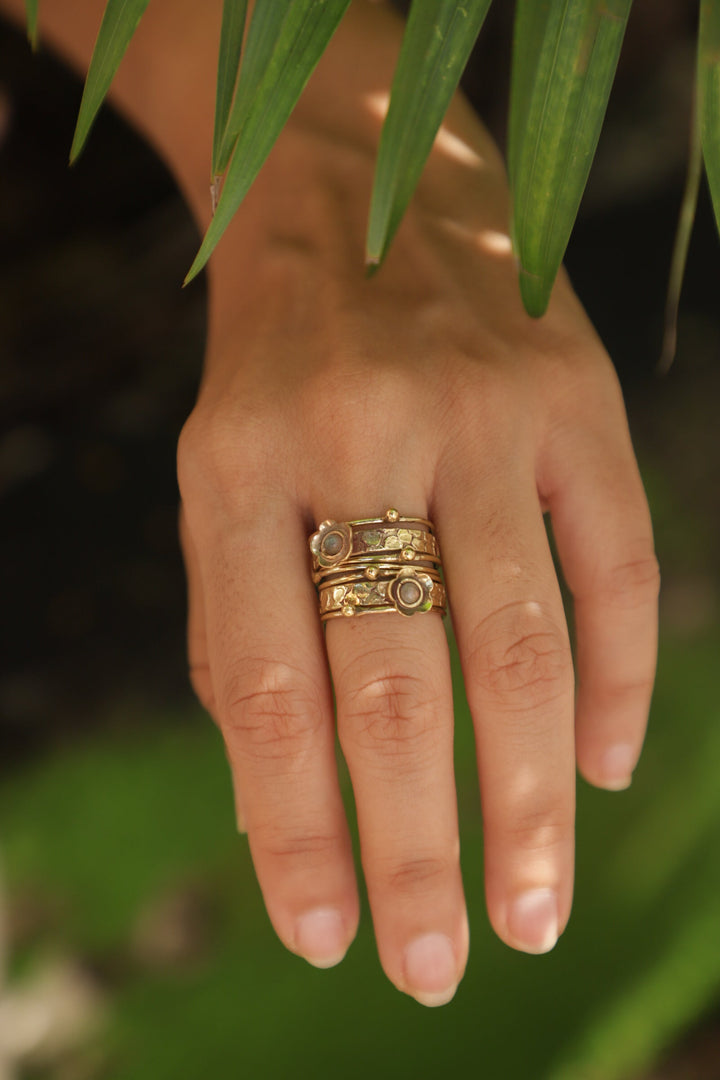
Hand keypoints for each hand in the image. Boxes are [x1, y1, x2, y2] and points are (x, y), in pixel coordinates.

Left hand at [177, 110, 658, 1006]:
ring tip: (533, 904)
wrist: (351, 203)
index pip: (264, 691)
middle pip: (397, 687)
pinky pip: (617, 566)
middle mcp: (360, 438)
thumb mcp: (217, 487)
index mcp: (237, 468)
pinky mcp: (573, 399)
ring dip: (532, 797)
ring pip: (520, 644)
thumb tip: (278, 819)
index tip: (323, 939)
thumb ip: (238, 639)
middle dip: (419, 847)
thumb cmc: (272, 379)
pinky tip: (604, 767)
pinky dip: (618, 682)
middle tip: (440, 963)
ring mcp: (480, 413)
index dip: (296, 832)